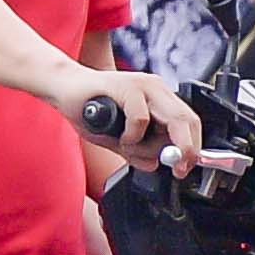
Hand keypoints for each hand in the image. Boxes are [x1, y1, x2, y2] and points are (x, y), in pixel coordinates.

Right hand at [68, 70, 206, 174]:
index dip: (192, 148)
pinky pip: (141, 119)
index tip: (184, 168)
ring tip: (127, 146)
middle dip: (187, 149)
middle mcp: (156, 89)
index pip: (189, 122)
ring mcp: (144, 86)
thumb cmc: (88, 109)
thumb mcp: (117, 138)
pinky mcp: (128, 86)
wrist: (62, 87)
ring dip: (152, 146)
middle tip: (178, 169)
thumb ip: (136, 151)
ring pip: (172, 120)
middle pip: (188, 120)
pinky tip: (118, 136)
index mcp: (158, 98)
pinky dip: (132, 136)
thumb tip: (154, 164)